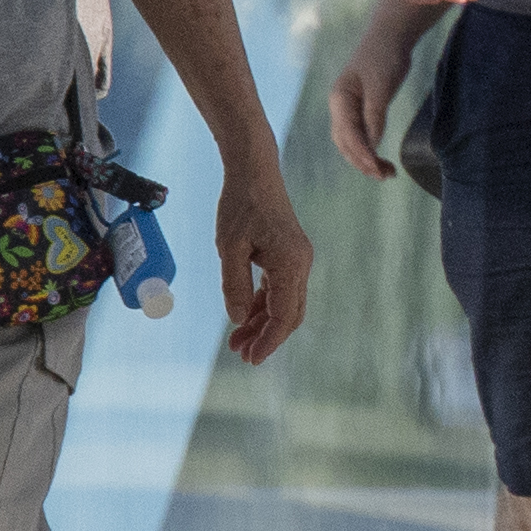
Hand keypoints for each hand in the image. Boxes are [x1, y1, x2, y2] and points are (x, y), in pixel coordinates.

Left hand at [208, 150, 316, 365]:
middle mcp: (301, 264)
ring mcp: (297, 260)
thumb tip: (238, 319)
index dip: (268, 341)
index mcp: (291, 264)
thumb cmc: (240, 204)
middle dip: (266, 337)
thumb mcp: (229, 247)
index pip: (284, 315)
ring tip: (237, 341)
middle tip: (241, 354)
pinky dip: (263, 305)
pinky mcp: (288, 256)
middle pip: (289, 314)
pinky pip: (279, 289)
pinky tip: (244, 317)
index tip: (251, 359)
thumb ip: (235, 285)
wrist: (254, 171)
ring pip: (285, 304)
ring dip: (263, 323)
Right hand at [327, 0, 447, 180]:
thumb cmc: (384, 55)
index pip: (348, 134)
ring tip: (386, 173)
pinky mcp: (360, 109)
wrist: (390, 36)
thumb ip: (375, 113)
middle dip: (362, 162)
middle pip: (345, 143)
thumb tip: (372, 143)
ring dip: (365, 159)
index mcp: (340, 99)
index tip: (378, 168)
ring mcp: (348, 108)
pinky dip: (369, 149)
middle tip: (385, 176)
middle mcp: (339, 106)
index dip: (362, 154)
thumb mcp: (382, 84)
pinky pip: (360, 135)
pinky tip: (381, 158)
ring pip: (351, 142)